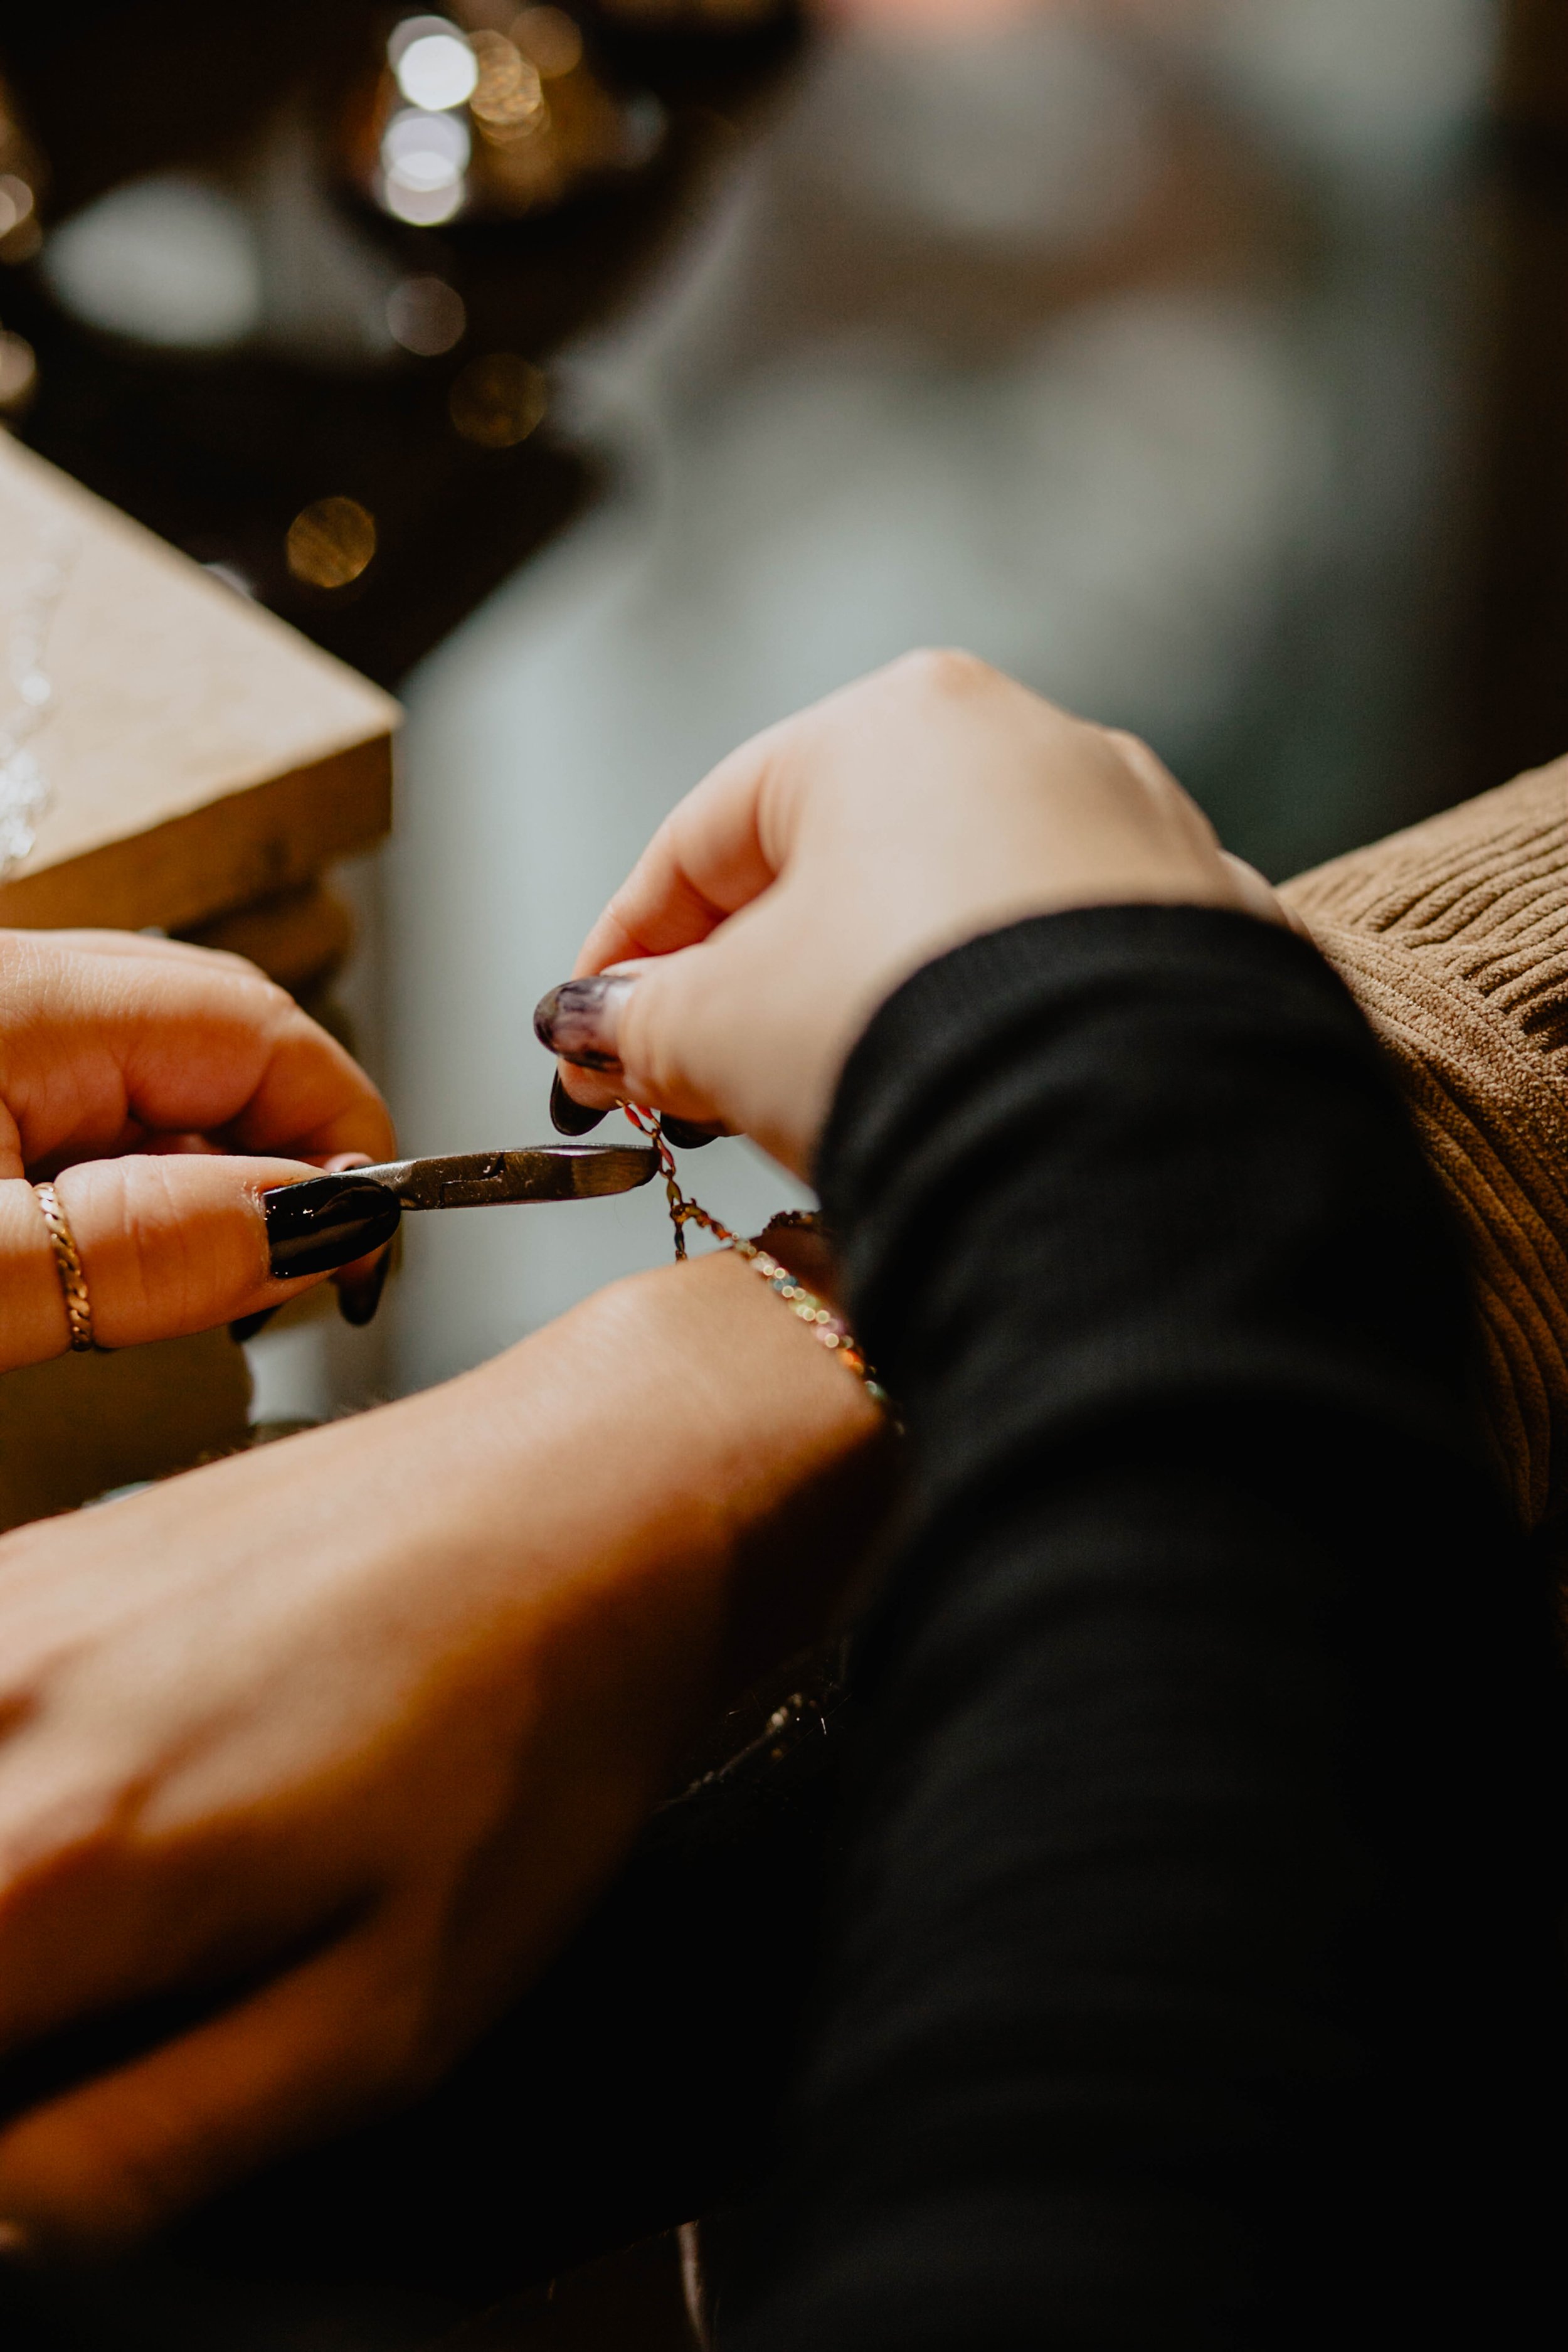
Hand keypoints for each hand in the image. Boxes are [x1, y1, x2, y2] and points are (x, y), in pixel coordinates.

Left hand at [0, 928, 394, 1367]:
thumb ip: (146, 1248)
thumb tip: (320, 1225)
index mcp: (23, 1000)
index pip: (262, 1031)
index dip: (345, 1142)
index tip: (362, 1258)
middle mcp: (14, 988)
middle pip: (225, 1044)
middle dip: (289, 1161)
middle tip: (297, 1283)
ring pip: (160, 1081)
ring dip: (209, 1181)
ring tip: (205, 1289)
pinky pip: (88, 1107)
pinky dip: (134, 1183)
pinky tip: (115, 1260)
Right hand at [0, 1250, 887, 2253]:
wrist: (594, 1492)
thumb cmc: (528, 1746)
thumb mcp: (378, 2020)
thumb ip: (127, 2151)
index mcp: (53, 1868)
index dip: (7, 2128)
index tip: (74, 2114)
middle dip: (18, 2012)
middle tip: (130, 2026)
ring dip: (12, 1913)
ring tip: (131, 1929)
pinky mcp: (27, 1562)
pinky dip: (12, 1800)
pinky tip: (123, 1815)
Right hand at [539, 653, 1284, 1175]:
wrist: (1119, 1127)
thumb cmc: (908, 1031)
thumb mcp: (719, 1030)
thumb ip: (640, 1020)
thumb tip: (599, 1027)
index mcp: (890, 721)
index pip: (706, 838)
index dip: (626, 947)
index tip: (587, 1031)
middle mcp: (1026, 743)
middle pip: (837, 869)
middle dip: (751, 981)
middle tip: (687, 1083)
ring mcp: (1132, 831)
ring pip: (956, 918)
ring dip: (872, 1001)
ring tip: (822, 1104)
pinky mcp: (1209, 928)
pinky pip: (1061, 971)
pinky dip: (994, 1024)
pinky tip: (955, 1097)